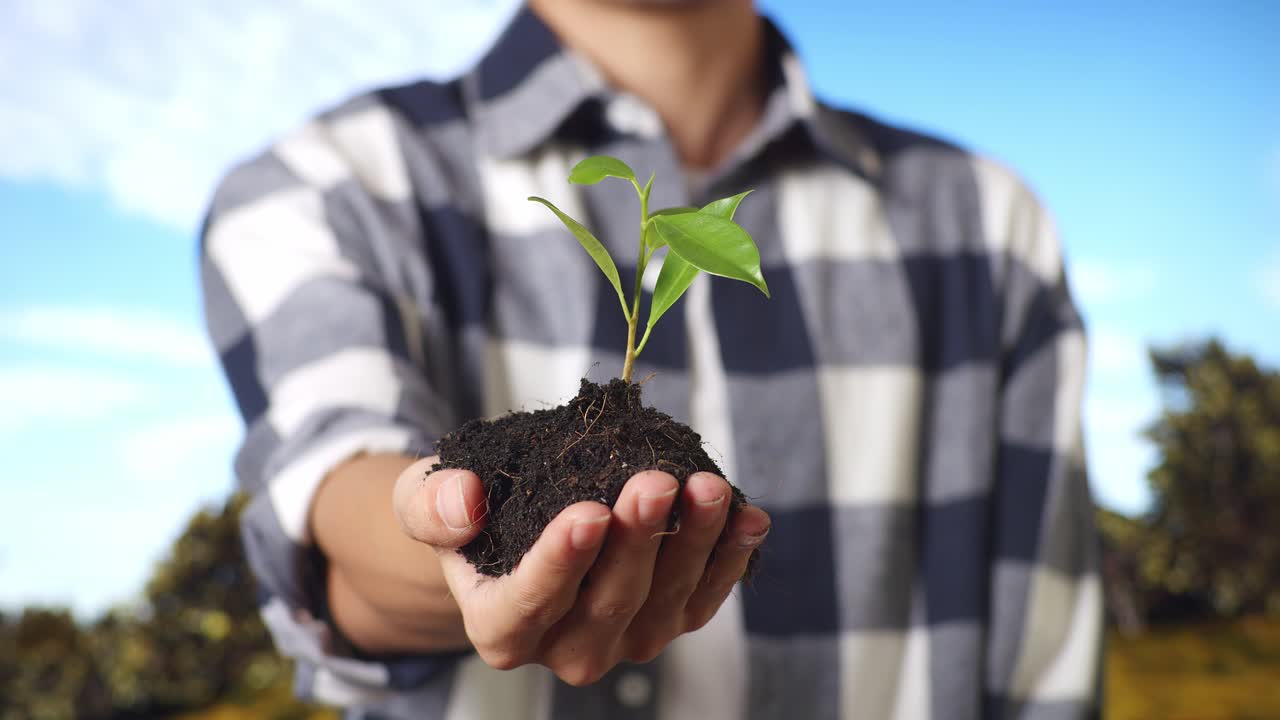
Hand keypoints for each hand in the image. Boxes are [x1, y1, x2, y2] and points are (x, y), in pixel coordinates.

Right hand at [391, 456, 770, 685]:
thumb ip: (432, 504)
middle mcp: (564, 648)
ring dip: (694, 544)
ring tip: (707, 487)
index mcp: (500, 628)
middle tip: (654, 481)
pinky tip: (748, 516)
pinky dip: (730, 558)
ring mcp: (623, 640)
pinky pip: (705, 599)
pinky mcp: (666, 622)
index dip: (560, 563)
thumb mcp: (425, 497)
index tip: (589, 514)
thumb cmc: (468, 513)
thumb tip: (465, 502)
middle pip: (609, 602)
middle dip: (638, 541)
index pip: (530, 604)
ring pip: (665, 603)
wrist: (510, 527)